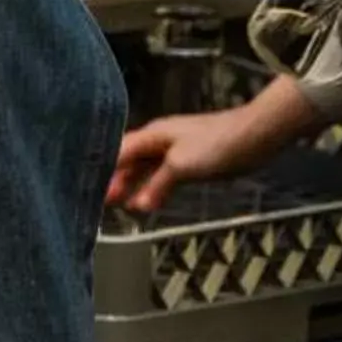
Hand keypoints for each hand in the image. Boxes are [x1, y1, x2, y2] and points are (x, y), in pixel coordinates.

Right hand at [106, 81, 318, 212]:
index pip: (118, 152)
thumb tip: (137, 205)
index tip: (86, 186)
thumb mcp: (182, 166)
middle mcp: (159, 140)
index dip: (102, 169)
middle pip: (128, 159)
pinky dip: (152, 187)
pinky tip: (149, 201)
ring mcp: (175, 149)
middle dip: (114, 179)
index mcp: (152, 135)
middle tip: (99, 202)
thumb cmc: (217, 145)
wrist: (255, 136)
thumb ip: (157, 185)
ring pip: (145, 167)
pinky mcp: (190, 160)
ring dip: (132, 184)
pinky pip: (162, 174)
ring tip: (118, 205)